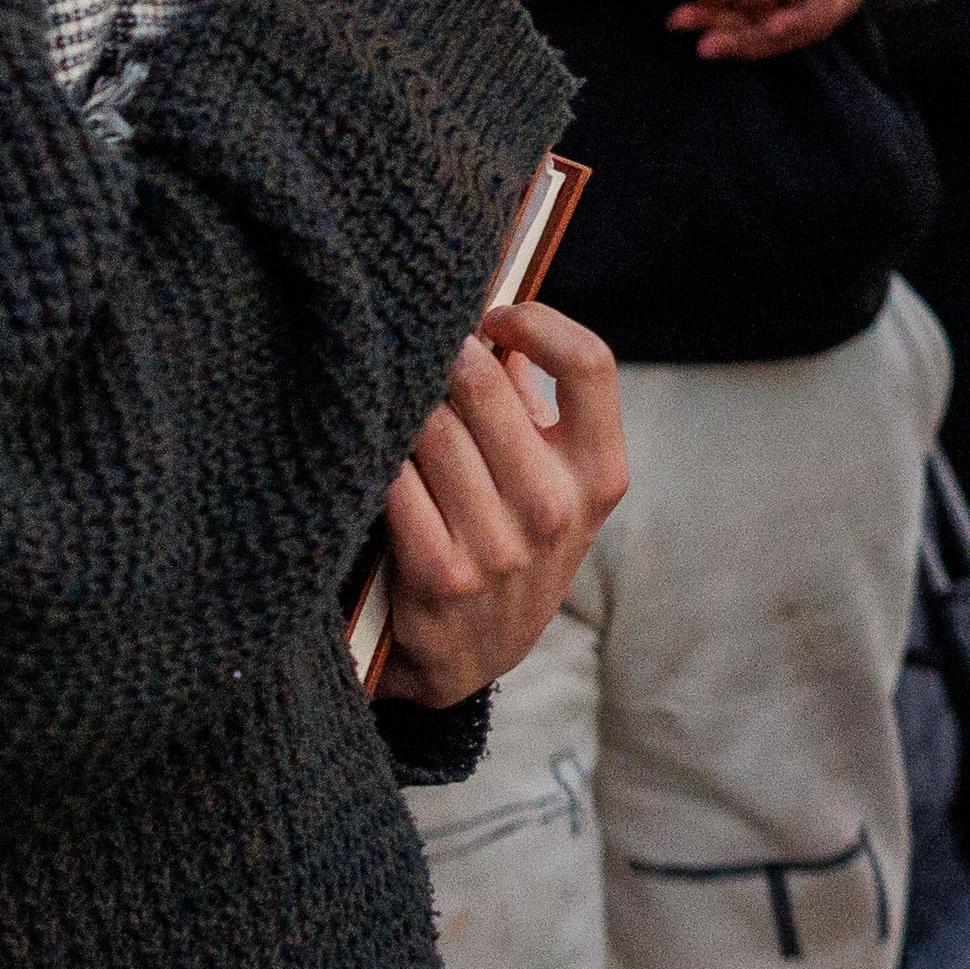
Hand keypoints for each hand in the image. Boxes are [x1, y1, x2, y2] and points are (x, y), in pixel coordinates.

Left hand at [367, 299, 625, 705]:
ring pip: (432, 428)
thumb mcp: (548, 480)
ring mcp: (502, 546)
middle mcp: (558, 508)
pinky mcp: (442, 575)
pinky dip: (377, 458)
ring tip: (390, 402)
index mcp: (598, 474)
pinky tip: (371, 452)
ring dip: (402, 406)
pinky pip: (395, 483)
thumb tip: (496, 324)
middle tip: (417, 351)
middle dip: (443, 356)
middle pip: (489, 385)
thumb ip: (533, 405)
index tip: (498, 315)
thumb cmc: (510, 539)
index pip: (590, 364)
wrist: (475, 653)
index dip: (540, 322)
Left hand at [686, 0, 904, 60]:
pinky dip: (713, 15)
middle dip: (739, 40)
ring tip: (678, 21)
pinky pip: (740, 15)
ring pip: (750, 28)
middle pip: (773, 35)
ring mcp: (791, 11)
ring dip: (716, 28)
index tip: (764, 27)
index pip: (811, 19)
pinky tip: (683, 11)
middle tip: (702, 44)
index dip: (788, 25)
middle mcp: (813, 13)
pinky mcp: (772, 4)